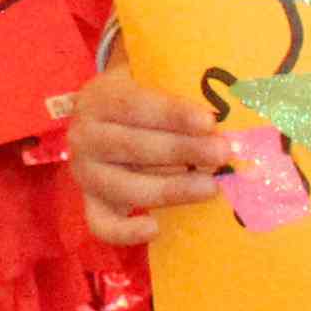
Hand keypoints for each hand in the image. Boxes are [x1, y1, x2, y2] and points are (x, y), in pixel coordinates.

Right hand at [57, 77, 229, 244]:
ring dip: (172, 189)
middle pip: (134, 147)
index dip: (173, 114)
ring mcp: (86, 173)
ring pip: (126, 187)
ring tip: (211, 187)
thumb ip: (177, 85)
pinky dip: (126, 232)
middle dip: (183, 151)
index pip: (135, 106)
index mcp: (99, 99)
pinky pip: (102, 224)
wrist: (104, 118)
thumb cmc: (141, 96)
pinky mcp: (91, 202)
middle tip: (222, 153)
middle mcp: (85, 136)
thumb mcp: (148, 78)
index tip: (209, 121)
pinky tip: (155, 227)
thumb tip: (225, 107)